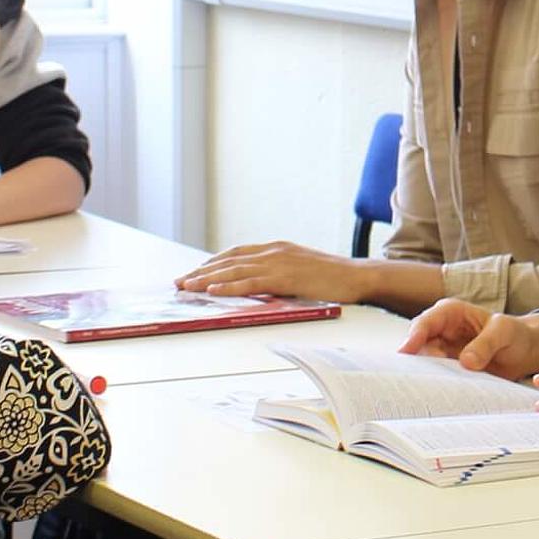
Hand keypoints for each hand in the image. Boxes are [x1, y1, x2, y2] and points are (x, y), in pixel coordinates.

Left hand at [175, 242, 363, 302]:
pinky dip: (229, 285)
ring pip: (234, 269)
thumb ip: (279, 273)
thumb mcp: (300, 270)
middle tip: (180, 281)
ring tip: (187, 286)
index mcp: (277, 249)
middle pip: (229, 259)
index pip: (237, 253)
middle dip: (201, 271)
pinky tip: (213, 289)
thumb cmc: (333, 278)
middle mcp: (274, 251)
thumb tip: (259, 285)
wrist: (358, 277)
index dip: (213, 262)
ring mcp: (279, 262)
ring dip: (207, 278)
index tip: (195, 272)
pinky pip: (251, 282)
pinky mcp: (285, 277)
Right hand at [400, 300, 538, 381]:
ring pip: (421, 363)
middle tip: (407, 378)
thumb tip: (466, 361)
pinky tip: (432, 397)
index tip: (405, 353)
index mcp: (451, 312)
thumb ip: (486, 343)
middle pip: (416, 344)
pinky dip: (431, 386)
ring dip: (420, 376)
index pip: (425, 322)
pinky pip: (434, 377)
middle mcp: (441, 330)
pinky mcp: (448, 369)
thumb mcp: (504, 333)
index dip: (413, 337)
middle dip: (410, 360)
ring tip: (416, 391)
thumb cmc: (515, 334)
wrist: (525, 351)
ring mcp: (442, 351)